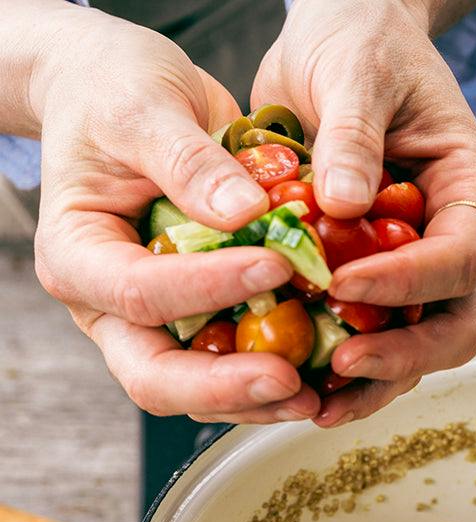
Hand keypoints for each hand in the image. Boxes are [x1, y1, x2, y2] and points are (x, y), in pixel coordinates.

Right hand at [29, 7, 318, 423]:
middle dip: (226, 387)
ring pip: (198, 394)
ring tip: (320, 395)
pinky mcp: (198, 328)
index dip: (207, 289)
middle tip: (292, 382)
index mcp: (78, 253)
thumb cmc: (119, 93)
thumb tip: (245, 213)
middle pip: (157, 377)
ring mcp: (155, 326)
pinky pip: (234, 371)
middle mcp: (109, 306)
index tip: (277, 268)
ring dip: (259, 402)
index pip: (139, 291)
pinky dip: (277, 381)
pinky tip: (325, 377)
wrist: (123, 99)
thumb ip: (188, 160)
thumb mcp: (145, 106)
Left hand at [252, 0, 475, 427]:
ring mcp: (414, 266)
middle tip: (343, 366)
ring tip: (316, 402)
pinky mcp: (372, 278)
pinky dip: (338, 363)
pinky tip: (300, 383)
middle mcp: (450, 241)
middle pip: (453, 324)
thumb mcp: (356, 73)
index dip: (409, 282)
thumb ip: (355, 137)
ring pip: (415, 345)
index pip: (459, 257)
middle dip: (402, 354)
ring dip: (372, 380)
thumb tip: (344, 204)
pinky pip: (368, 333)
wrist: (338, 36)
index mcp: (469, 192)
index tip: (345, 285)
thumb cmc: (361, 41)